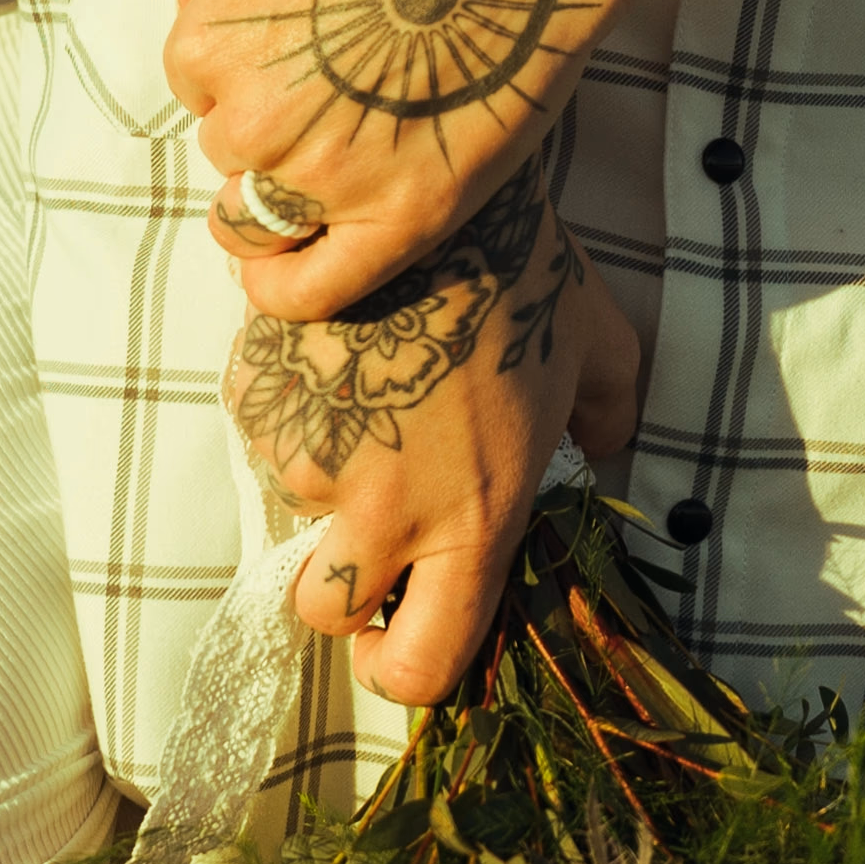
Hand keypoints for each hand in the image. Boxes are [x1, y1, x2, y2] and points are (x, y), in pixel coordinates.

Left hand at [161, 0, 632, 324]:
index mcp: (211, 43)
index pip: (197, 83)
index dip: (249, 62)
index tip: (305, 45)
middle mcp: (254, 120)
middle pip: (230, 146)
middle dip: (271, 121)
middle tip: (344, 84)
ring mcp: (324, 178)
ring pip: (256, 217)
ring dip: (280, 193)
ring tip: (340, 154)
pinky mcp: (400, 220)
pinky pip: (303, 290)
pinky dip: (282, 288)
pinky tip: (291, 267)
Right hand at [221, 135, 641, 707]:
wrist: (423, 193)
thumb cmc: (520, 274)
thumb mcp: (600, 348)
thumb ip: (609, 416)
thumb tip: (605, 444)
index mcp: (472, 521)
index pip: (420, 666)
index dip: (403, 670)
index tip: (398, 640)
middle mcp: (382, 511)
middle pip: (327, 611)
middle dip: (343, 586)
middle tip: (373, 525)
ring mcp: (307, 459)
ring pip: (296, 505)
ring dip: (326, 470)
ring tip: (372, 388)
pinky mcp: (256, 401)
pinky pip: (266, 430)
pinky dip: (292, 406)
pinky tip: (335, 350)